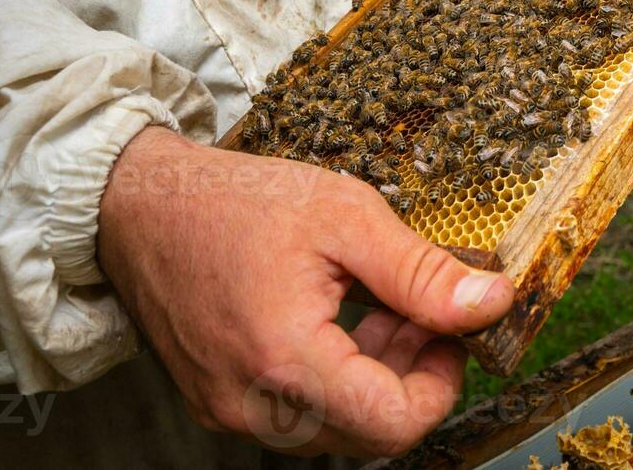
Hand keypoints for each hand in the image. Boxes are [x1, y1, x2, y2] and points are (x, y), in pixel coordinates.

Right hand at [97, 126, 513, 456]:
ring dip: (376, 376)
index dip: (441, 384)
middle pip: (366, 431)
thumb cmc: (236, 200)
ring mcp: (229, 407)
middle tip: (425, 311)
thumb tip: (492, 303)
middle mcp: (250, 404)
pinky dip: (335, 375)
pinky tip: (345, 317)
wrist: (140, 201)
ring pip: (334, 425)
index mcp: (284, 360)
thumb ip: (422, 272)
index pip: (392, 424)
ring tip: (388, 306)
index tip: (453, 332)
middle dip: (412, 375)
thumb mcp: (346, 216)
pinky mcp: (218, 399)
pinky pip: (296, 411)